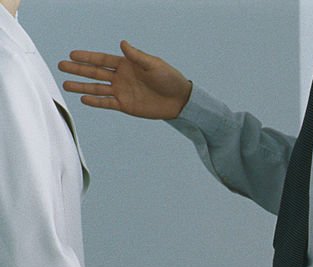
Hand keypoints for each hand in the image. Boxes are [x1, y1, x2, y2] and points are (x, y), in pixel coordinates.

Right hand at [59, 41, 191, 118]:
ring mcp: (122, 91)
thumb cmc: (170, 79)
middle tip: (61, 66)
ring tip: (65, 84)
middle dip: (78, 69)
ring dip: (81, 86)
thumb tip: (122, 43)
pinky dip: (95, 101)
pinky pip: (107, 102)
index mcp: (126, 65)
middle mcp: (121, 77)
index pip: (102, 60)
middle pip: (95, 72)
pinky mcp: (126, 105)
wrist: (180, 100)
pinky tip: (83, 99)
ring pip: (97, 88)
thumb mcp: (154, 65)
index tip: (72, 54)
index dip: (87, 57)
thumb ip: (137, 56)